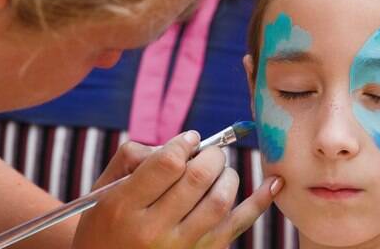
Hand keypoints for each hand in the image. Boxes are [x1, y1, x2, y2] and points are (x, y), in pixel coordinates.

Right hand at [71, 131, 281, 248]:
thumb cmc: (107, 222)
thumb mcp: (104, 189)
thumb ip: (136, 157)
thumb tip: (183, 144)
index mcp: (122, 207)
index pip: (168, 163)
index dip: (186, 143)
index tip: (190, 140)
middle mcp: (151, 231)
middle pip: (198, 178)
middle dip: (212, 156)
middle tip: (210, 153)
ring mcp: (180, 248)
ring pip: (220, 199)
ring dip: (228, 176)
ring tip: (218, 172)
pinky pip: (239, 225)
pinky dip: (260, 201)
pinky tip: (274, 182)